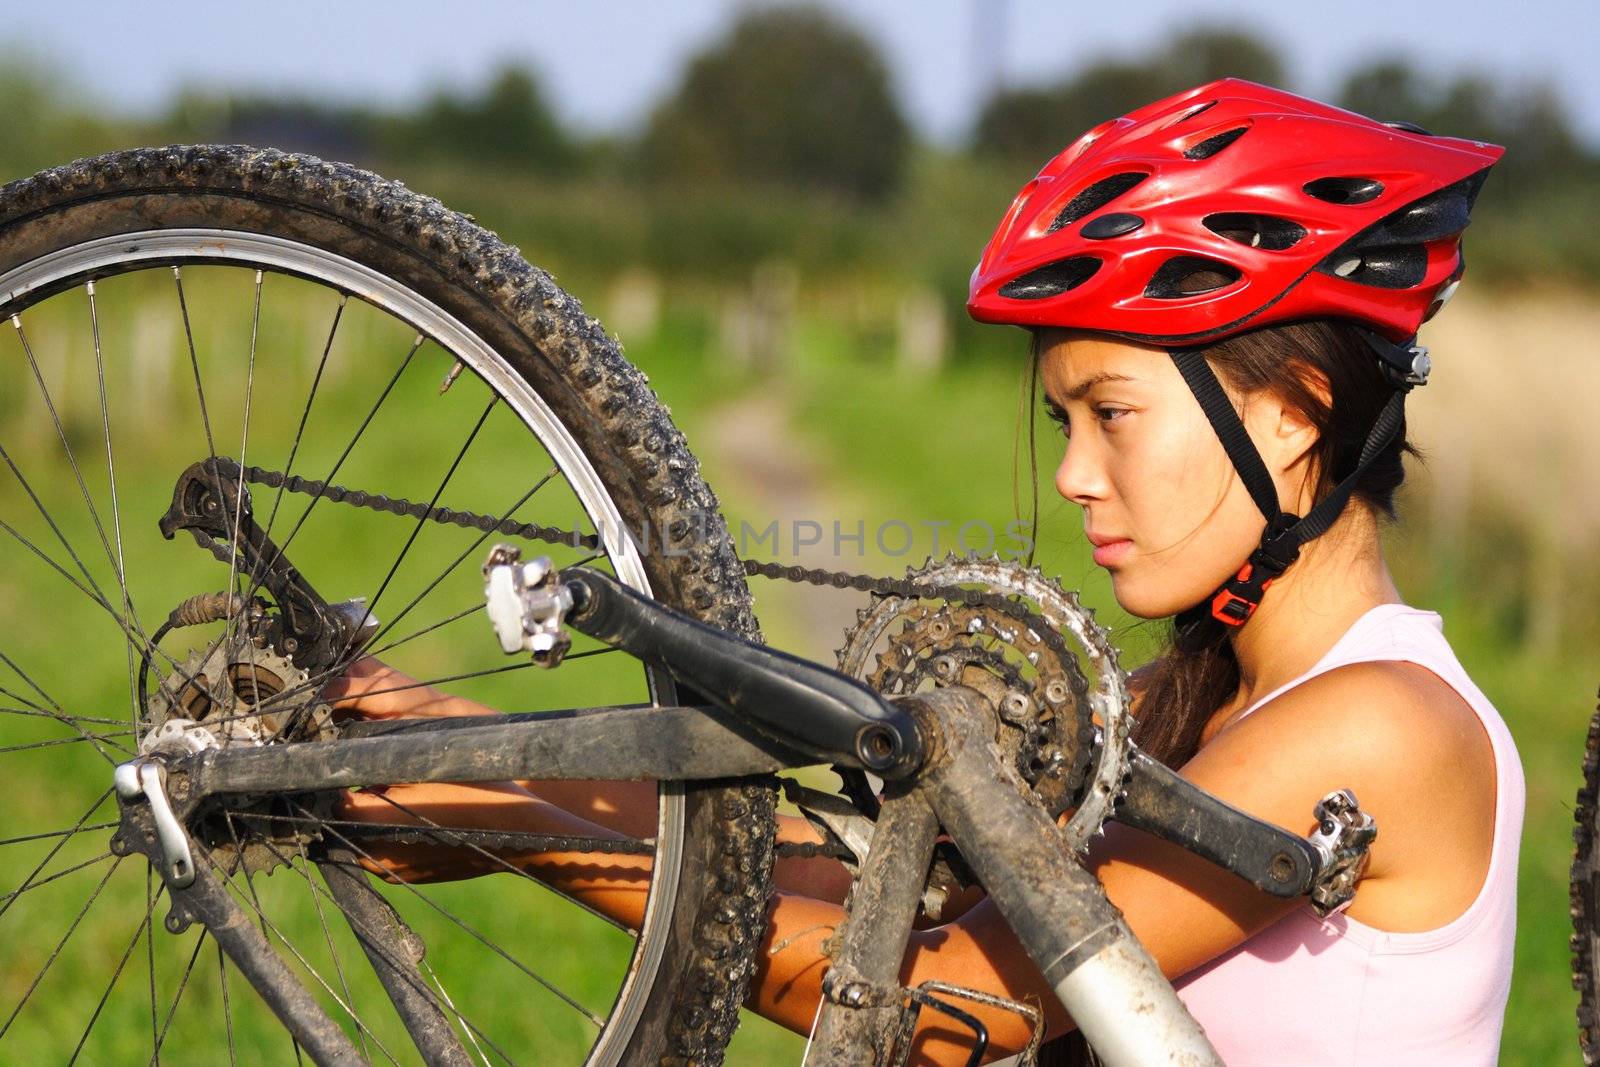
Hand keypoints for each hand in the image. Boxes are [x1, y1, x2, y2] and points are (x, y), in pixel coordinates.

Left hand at [325, 656, 519, 880]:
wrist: (521, 834)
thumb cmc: (475, 791)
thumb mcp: (422, 762)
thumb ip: (374, 760)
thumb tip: (340, 755)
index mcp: (366, 822)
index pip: (325, 795)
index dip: (332, 773)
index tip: (344, 756)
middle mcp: (369, 854)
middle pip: (339, 816)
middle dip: (348, 794)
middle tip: (374, 770)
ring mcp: (388, 870)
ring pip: (358, 834)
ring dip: (368, 813)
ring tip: (399, 789)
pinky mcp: (406, 876)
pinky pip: (381, 849)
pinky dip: (389, 831)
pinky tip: (418, 812)